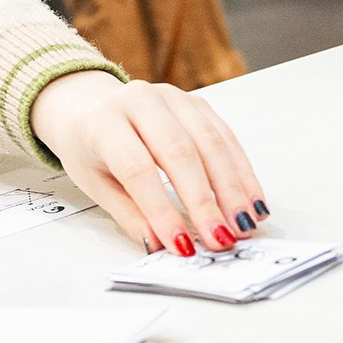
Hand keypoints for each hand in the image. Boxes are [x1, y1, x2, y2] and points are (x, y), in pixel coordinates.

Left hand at [30, 70, 266, 255]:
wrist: (90, 106)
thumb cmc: (90, 147)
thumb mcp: (96, 185)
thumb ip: (130, 215)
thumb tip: (160, 244)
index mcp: (104, 121)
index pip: (137, 168)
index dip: (162, 209)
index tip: (182, 244)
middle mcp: (140, 101)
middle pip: (179, 152)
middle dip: (204, 201)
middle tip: (221, 239)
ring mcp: (173, 98)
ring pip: (210, 143)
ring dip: (232, 189)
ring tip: (243, 226)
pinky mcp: (198, 104)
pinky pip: (226, 138)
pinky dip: (242, 174)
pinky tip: (252, 203)